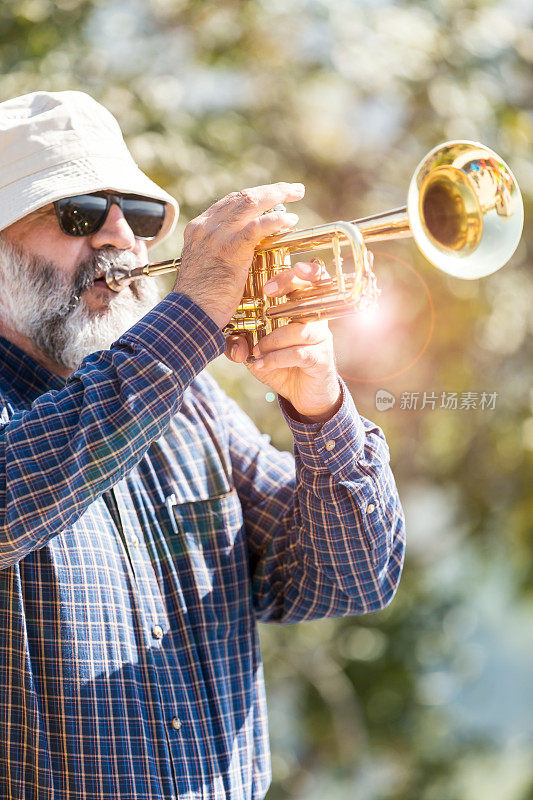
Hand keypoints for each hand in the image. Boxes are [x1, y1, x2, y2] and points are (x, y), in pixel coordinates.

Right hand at [173, 182, 303, 328]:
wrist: (190, 313)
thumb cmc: (199, 299)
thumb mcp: (204, 267)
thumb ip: (217, 254)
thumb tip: (238, 254)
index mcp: (198, 229)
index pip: (229, 203)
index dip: (252, 197)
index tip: (270, 197)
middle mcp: (206, 226)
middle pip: (242, 196)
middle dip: (270, 190)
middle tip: (292, 189)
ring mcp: (218, 235)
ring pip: (251, 202)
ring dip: (278, 194)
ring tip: (296, 193)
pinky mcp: (231, 248)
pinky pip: (258, 226)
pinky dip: (276, 220)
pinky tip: (290, 221)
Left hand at [226, 260, 341, 420]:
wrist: (303, 396)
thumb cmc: (282, 366)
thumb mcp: (257, 352)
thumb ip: (241, 342)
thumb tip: (231, 340)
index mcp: (301, 310)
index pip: (306, 280)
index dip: (293, 273)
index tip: (269, 283)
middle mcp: (315, 319)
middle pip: (312, 290)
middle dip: (290, 283)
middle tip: (267, 292)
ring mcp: (322, 339)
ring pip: (301, 330)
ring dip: (273, 339)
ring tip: (257, 351)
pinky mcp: (321, 360)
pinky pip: (300, 354)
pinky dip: (276, 359)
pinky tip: (261, 365)